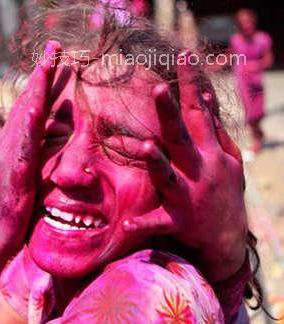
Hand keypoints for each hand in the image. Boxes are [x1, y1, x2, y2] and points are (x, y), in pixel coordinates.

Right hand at [0, 41, 60, 255]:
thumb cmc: (11, 207)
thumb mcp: (30, 174)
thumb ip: (43, 151)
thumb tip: (57, 131)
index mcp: (15, 144)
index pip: (32, 107)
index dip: (44, 82)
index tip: (56, 57)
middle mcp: (9, 145)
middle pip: (27, 103)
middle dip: (42, 73)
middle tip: (54, 45)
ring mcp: (9, 159)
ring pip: (24, 120)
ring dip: (36, 90)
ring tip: (47, 65)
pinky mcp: (13, 177)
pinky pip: (22, 148)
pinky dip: (28, 126)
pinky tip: (35, 107)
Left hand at [123, 52, 246, 281]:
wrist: (227, 238)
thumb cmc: (224, 192)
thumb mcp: (228, 160)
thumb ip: (214, 129)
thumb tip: (206, 96)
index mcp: (210, 152)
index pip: (199, 112)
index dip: (191, 84)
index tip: (182, 55)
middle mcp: (200, 170)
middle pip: (182, 137)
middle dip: (169, 113)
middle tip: (157, 88)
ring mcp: (189, 196)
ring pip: (169, 176)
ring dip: (157, 162)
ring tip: (145, 146)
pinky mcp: (178, 221)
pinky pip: (157, 223)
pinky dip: (143, 224)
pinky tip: (126, 224)